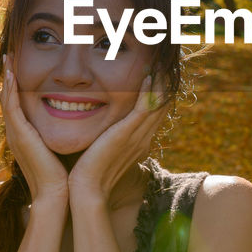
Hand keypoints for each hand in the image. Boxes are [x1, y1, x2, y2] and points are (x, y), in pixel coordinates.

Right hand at [0, 57, 68, 205]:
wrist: (56, 194)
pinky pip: (11, 106)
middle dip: (8, 75)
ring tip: (8, 57)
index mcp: (24, 135)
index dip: (16, 84)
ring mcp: (15, 133)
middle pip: (7, 97)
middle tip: (9, 55)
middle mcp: (15, 132)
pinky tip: (11, 73)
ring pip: (6, 98)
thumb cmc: (63, 174)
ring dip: (6, 76)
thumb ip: (61, 134)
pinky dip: (10, 89)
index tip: (18, 66)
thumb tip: (77, 120)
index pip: (17, 103)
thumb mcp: (59, 148)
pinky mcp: (20, 134)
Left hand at [68, 74, 169, 204]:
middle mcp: (143, 137)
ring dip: (160, 82)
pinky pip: (145, 107)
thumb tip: (96, 125)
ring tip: (160, 63)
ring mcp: (137, 135)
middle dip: (164, 83)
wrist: (86, 189)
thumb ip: (105, 136)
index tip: (156, 73)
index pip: (155, 112)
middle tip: (164, 62)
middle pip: (162, 105)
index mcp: (138, 141)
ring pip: (158, 104)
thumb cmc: (88, 172)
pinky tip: (148, 76)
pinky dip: (149, 91)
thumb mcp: (101, 149)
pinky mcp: (128, 134)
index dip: (158, 93)